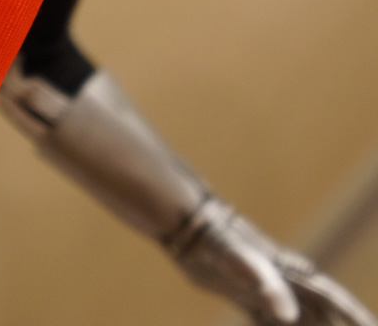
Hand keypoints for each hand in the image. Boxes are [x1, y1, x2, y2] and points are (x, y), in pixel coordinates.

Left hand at [165, 197, 376, 325]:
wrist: (187, 224)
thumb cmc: (214, 238)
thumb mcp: (237, 258)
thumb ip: (263, 282)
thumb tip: (289, 316)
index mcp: (289, 273)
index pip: (331, 298)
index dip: (354, 315)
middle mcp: (282, 280)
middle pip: (320, 312)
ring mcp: (264, 287)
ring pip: (297, 319)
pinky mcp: (243, 294)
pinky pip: (265, 322)